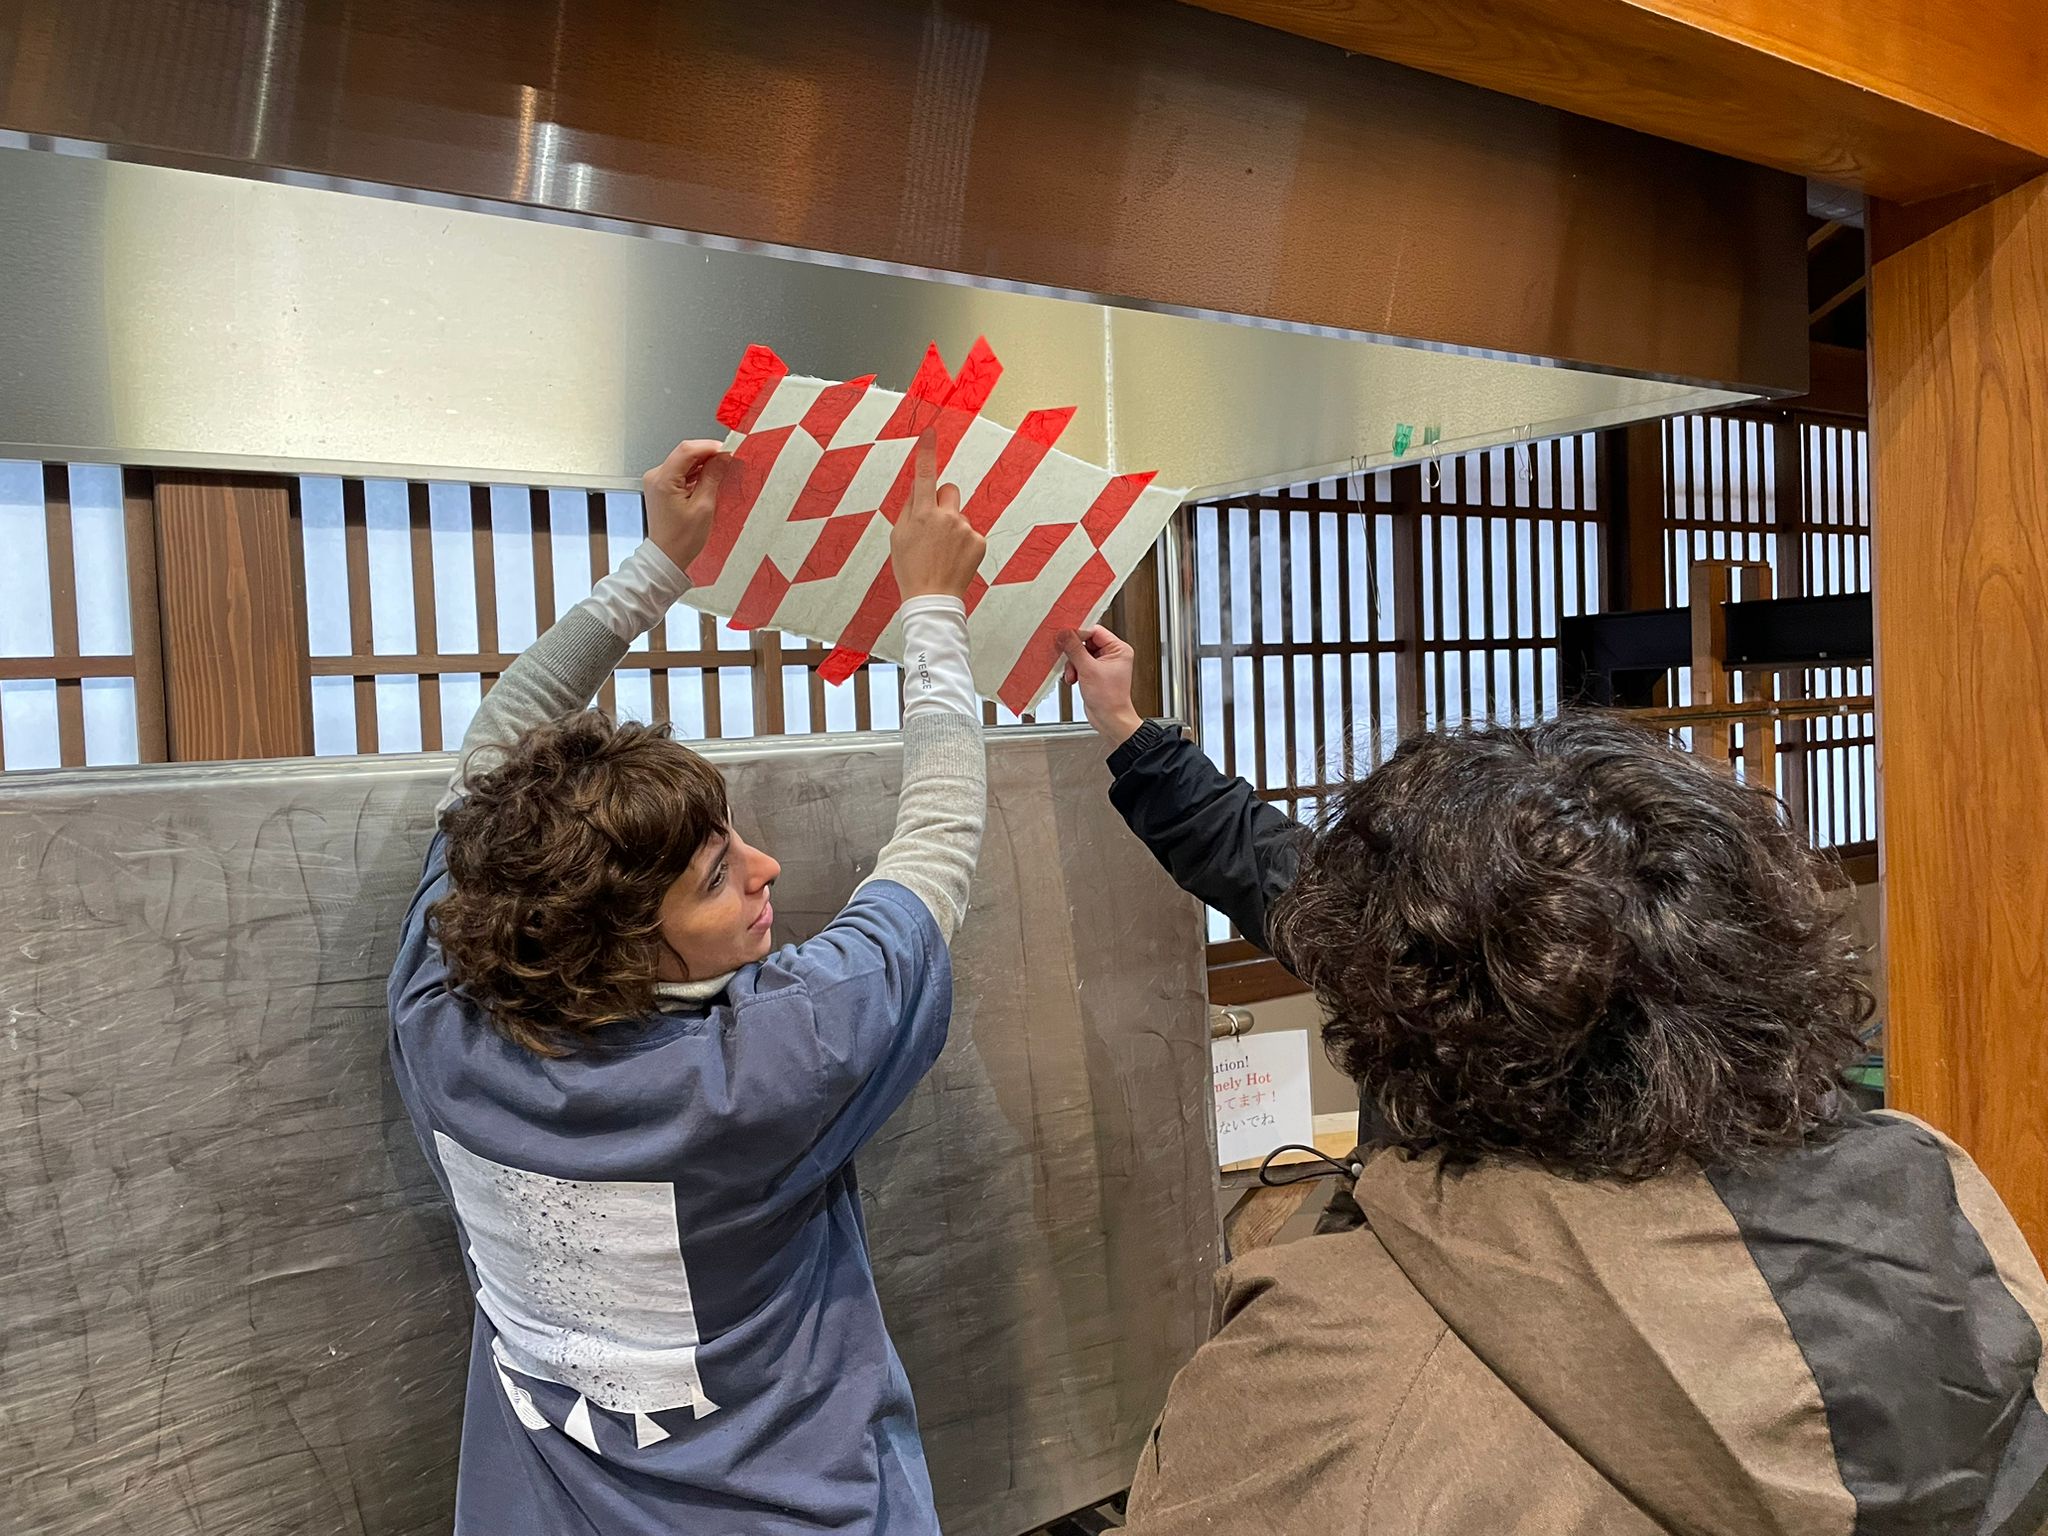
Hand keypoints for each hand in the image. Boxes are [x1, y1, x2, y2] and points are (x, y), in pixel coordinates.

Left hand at [642, 438, 733, 572]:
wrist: (667, 557)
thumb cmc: (682, 539)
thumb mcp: (703, 507)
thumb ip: (712, 477)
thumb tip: (722, 458)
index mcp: (663, 480)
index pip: (687, 449)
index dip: (710, 447)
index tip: (728, 450)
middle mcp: (656, 476)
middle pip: (685, 453)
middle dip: (708, 454)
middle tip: (729, 460)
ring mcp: (657, 481)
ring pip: (684, 461)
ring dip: (703, 463)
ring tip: (722, 472)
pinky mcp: (661, 486)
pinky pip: (680, 471)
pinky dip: (696, 472)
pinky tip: (709, 479)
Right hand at [891, 431, 982, 599]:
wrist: (933, 598)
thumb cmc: (910, 568)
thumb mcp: (899, 537)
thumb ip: (909, 509)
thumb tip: (918, 489)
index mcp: (922, 514)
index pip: (924, 475)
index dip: (926, 452)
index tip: (929, 432)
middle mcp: (946, 517)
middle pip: (949, 490)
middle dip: (943, 501)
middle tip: (935, 525)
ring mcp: (965, 529)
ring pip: (959, 515)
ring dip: (952, 527)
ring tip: (943, 552)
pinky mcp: (979, 541)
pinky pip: (970, 533)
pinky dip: (964, 544)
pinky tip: (955, 560)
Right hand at [1059, 625, 1143, 744]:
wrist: (1109, 720)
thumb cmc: (1109, 699)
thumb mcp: (1088, 670)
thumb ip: (1074, 649)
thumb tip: (1065, 633)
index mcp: (1118, 649)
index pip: (1095, 631)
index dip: (1078, 633)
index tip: (1065, 636)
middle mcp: (1112, 655)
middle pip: (1086, 642)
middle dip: (1074, 653)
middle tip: (1067, 659)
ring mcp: (1103, 664)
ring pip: (1080, 654)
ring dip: (1072, 664)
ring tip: (1073, 675)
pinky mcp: (1094, 673)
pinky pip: (1079, 664)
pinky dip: (1073, 671)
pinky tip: (1073, 679)